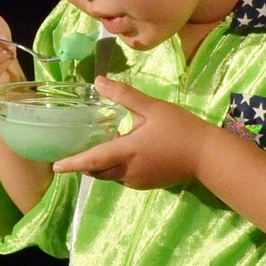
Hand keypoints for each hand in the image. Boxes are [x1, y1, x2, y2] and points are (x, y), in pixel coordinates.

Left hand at [52, 76, 213, 188]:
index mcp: (127, 152)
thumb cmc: (181, 129)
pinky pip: (123, 178)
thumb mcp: (152, 108)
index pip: (93, 160)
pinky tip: (120, 153)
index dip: (73, 163)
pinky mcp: (147, 184)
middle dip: (84, 164)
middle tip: (72, 151)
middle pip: (97, 171)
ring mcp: (138, 180)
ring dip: (100, 166)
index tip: (55, 166)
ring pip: (110, 176)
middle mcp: (129, 171)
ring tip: (95, 148)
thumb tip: (98, 81)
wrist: (209, 157)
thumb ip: (124, 96)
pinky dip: (115, 169)